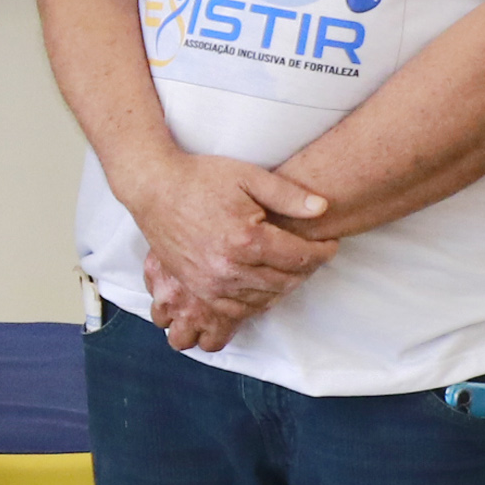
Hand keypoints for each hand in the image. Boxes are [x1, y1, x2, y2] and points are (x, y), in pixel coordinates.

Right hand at [118, 149, 337, 352]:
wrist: (154, 188)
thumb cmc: (200, 178)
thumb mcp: (249, 176)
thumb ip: (288, 195)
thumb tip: (323, 208)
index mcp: (246, 239)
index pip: (300, 257)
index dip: (322, 252)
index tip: (330, 244)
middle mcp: (229, 267)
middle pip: (286, 280)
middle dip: (307, 269)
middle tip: (314, 255)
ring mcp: (211, 283)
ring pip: (265, 298)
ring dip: (285, 286)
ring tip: (293, 268)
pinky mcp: (199, 289)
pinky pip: (238, 309)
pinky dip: (258, 301)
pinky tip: (265, 285)